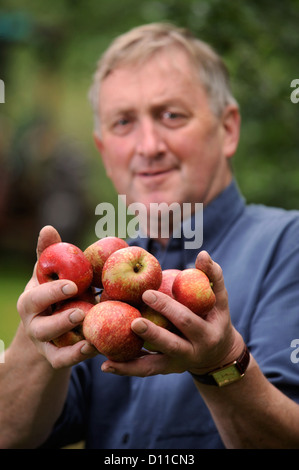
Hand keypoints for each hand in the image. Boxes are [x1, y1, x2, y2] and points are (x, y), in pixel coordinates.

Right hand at [17, 225, 97, 368]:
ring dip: (72, 343)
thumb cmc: (52, 292)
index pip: (37, 296)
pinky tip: (96, 347)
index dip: (53, 291)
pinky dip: (78, 356)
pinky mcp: (55, 357)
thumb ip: (48, 253)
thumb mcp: (48, 274)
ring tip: (91, 336)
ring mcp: (44, 343)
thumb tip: (48, 228)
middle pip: (42, 326)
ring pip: (54, 346)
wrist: (48, 325)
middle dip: (61, 319)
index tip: (73, 284)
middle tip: (81, 311)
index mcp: (31, 301)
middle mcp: (34, 323)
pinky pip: (64, 361)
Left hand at [101, 251, 243, 376]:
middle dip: (152, 333)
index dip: (167, 307)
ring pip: (152, 366)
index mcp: (206, 333)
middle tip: (133, 321)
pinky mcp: (164, 370)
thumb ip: (213, 276)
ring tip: (106, 356)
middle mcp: (192, 353)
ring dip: (130, 362)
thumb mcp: (220, 299)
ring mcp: (177, 364)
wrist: (218, 354)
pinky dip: (125, 369)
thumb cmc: (215, 317)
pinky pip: (144, 370)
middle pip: (170, 344)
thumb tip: (203, 253)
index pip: (186, 319)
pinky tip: (105, 365)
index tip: (147, 292)